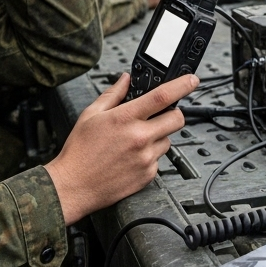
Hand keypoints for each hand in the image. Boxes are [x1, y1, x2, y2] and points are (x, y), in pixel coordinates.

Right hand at [46, 72, 198, 222]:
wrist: (73, 186)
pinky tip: (131, 157)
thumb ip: (113, 95)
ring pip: (168, 139)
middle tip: (159, 115)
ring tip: (134, 141)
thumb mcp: (91, 115)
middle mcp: (140, 138)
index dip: (182, 85)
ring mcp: (146, 158)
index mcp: (126, 118)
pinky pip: (159, 159)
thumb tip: (125, 79)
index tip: (192, 79)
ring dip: (158, 136)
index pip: (163, 96)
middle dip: (173, 113)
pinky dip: (150, 156)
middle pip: (177, 119)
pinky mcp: (148, 175)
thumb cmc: (79, 152)